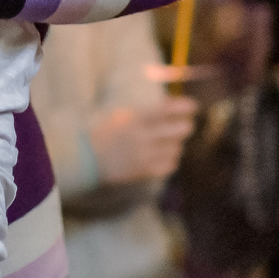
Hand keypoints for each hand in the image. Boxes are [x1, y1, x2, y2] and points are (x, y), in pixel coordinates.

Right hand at [86, 91, 200, 183]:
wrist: (85, 158)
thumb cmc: (102, 132)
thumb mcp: (120, 116)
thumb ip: (144, 112)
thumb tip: (169, 106)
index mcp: (135, 119)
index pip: (167, 110)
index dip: (184, 107)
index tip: (193, 106)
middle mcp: (143, 136)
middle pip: (179, 130)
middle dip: (185, 126)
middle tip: (185, 125)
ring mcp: (145, 155)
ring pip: (176, 148)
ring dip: (176, 144)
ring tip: (170, 142)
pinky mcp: (144, 171)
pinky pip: (169, 165)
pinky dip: (171, 159)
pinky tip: (165, 156)